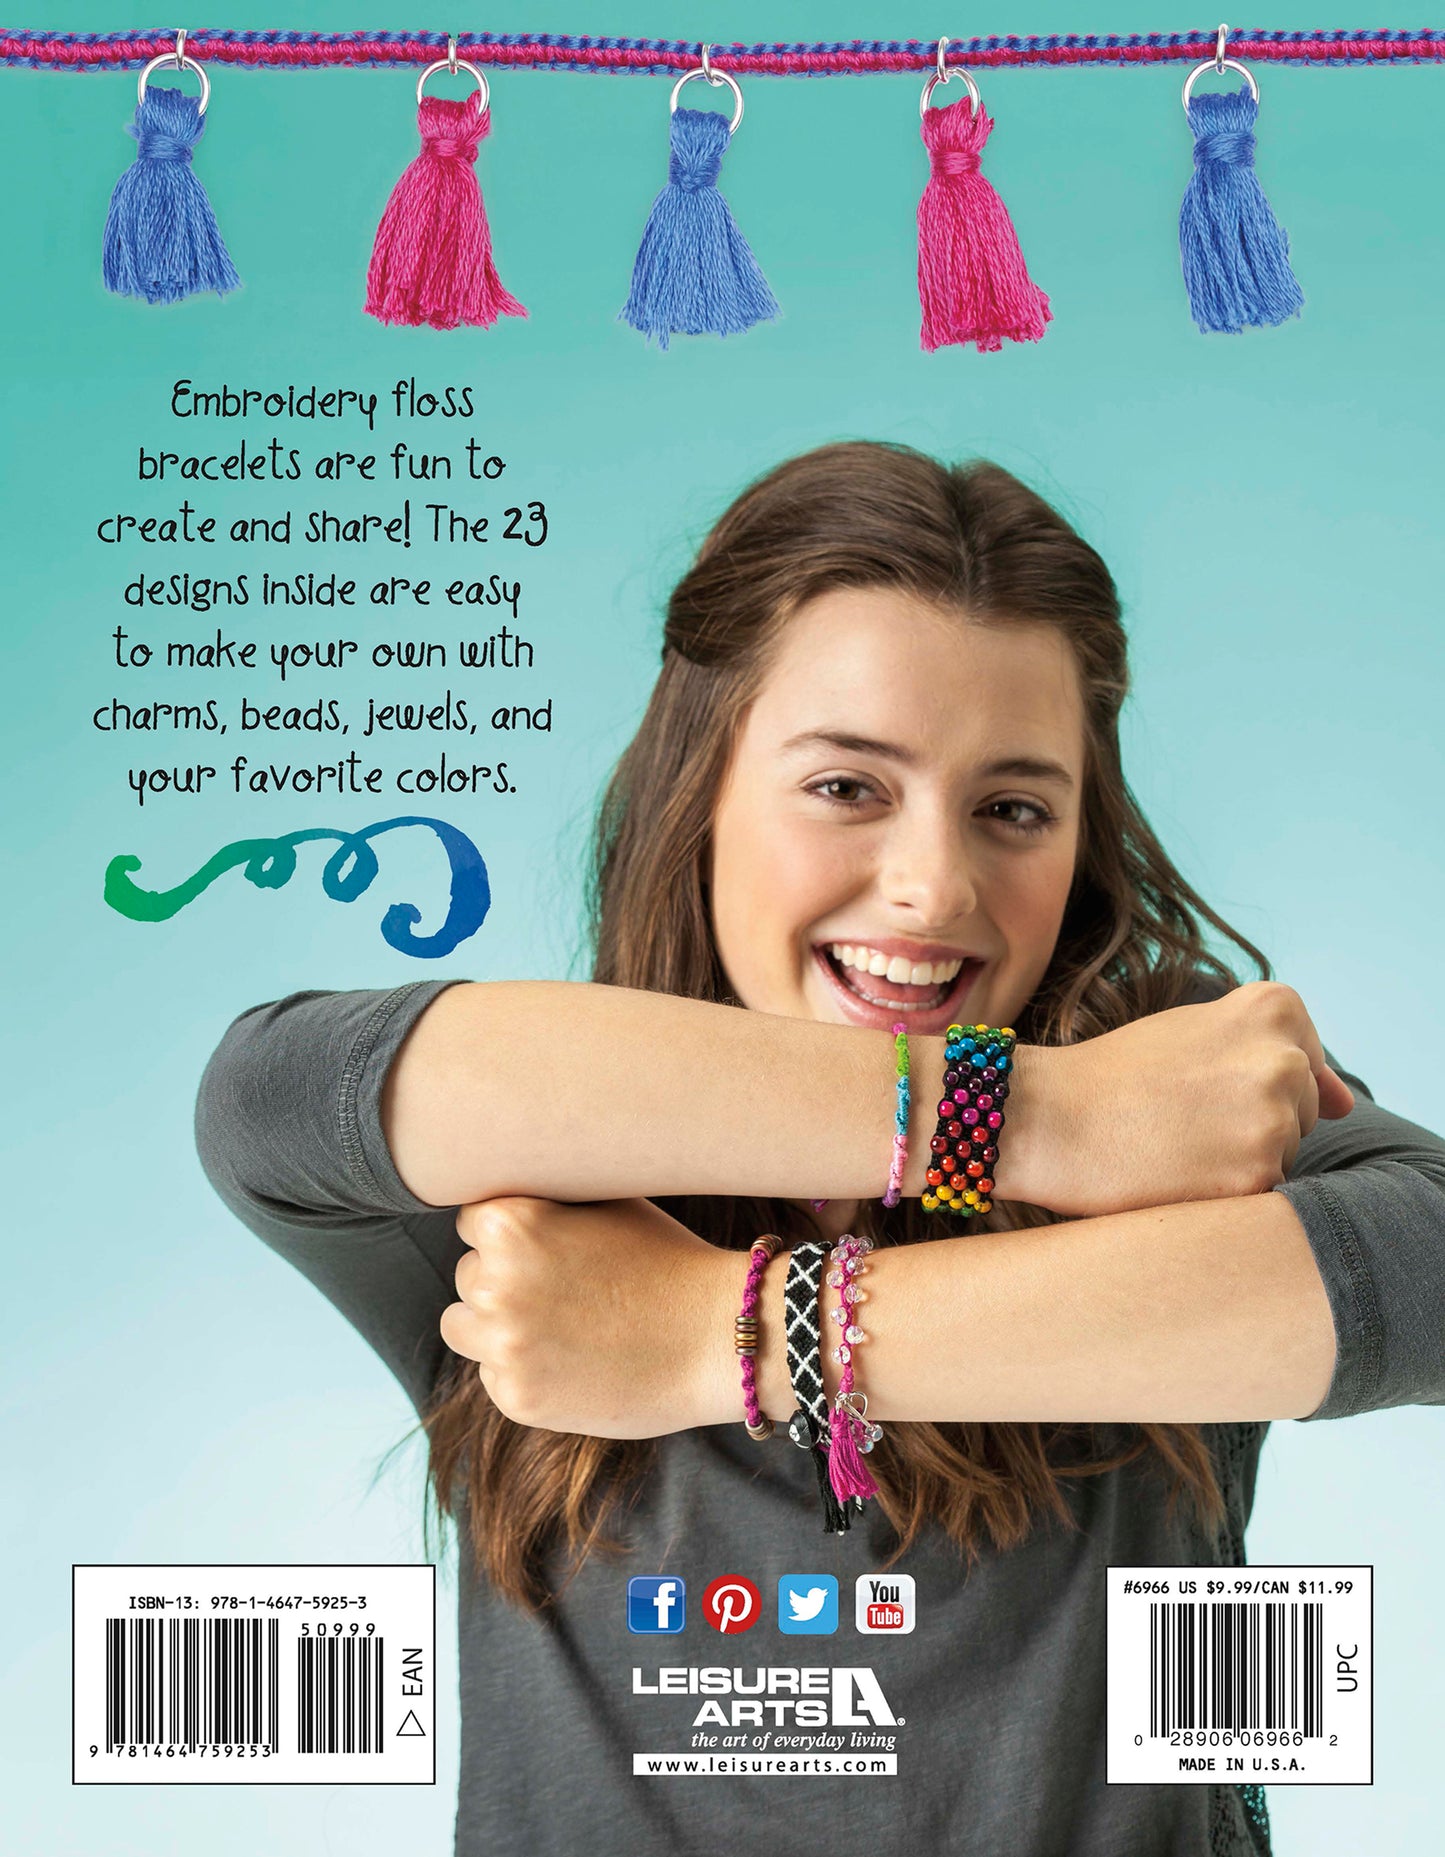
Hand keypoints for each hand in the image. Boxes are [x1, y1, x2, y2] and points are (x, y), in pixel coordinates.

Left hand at [440, 1195, 736, 1438]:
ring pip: (462, 1327)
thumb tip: (506, 1189)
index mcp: (511, 1225)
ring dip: (495, 1326)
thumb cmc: (669, 1261)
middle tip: (564, 1290)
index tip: (544, 1248)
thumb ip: (546, 1197)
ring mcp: (504, 1345)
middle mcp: (495, 1283)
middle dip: (504, 1280)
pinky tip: (573, 1361)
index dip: (510, 1235)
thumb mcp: (606, 1202)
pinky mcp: (517, 1398)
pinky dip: (524, 1370)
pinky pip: (493, 1376)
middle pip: (467, 1275)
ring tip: (556, 1325)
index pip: (471, 1222)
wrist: (718, 1339)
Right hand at [1014, 981, 1355, 1219]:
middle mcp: (1284, 1059)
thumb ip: (1274, 1053)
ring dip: (1242, 1159)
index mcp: (1272, 1010)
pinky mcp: (1257, 1178)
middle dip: (1251, 1120)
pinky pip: (1264, 1195)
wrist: (1045, 1118)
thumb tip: (1345, 1105)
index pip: (1308, 1060)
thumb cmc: (1112, 1075)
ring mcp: (1274, 1120)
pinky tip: (1177, 1174)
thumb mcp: (1194, 1034)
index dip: (1251, 1079)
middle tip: (1179, 1116)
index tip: (1207, 1082)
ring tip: (1174, 1143)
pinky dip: (1226, 1193)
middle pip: (1299, 1110)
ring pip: (1285, 1154)